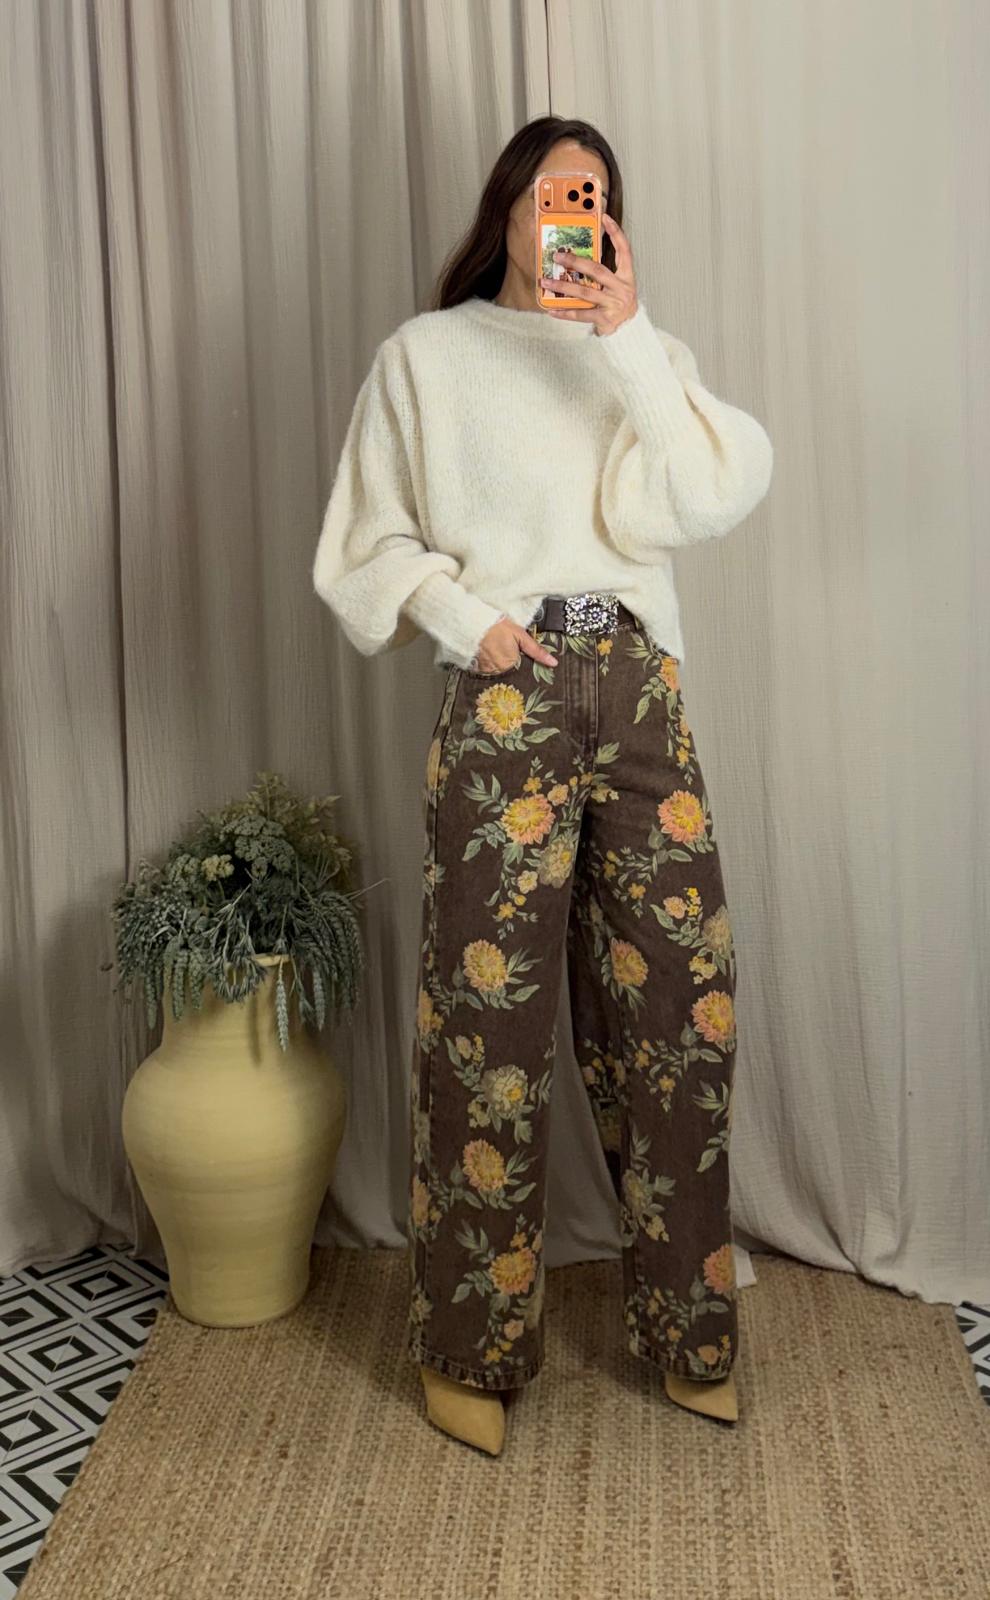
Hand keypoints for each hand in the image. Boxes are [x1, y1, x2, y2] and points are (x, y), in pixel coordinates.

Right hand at [474, 617, 557, 671]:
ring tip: (492, 646)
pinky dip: (485, 662)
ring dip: (495, 660)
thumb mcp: (520, 635)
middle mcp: (499, 670)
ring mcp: (486, 670)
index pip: (519, 666)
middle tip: (501, 644)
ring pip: (496, 669)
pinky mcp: (475, 668)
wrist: (473, 621)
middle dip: (506, 658)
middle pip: (507, 669)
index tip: (511, 647)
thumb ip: (536, 651)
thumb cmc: (497, 626)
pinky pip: (484, 669)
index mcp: (511, 663)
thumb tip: (553, 663)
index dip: (516, 656)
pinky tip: (485, 651)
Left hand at [539, 213, 636, 335]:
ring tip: (546, 281)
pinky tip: (552, 310)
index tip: (605, 218)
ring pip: (584, 292)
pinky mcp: (604, 318)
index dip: (616, 232)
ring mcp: (613, 303)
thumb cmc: (620, 306)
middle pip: (596, 270)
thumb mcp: (619, 286)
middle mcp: (621, 288)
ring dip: (563, 286)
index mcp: (626, 276)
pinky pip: (581, 315)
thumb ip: (605, 275)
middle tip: (558, 256)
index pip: (624, 249)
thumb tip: (579, 262)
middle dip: (575, 261)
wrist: (630, 331)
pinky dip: (565, 313)